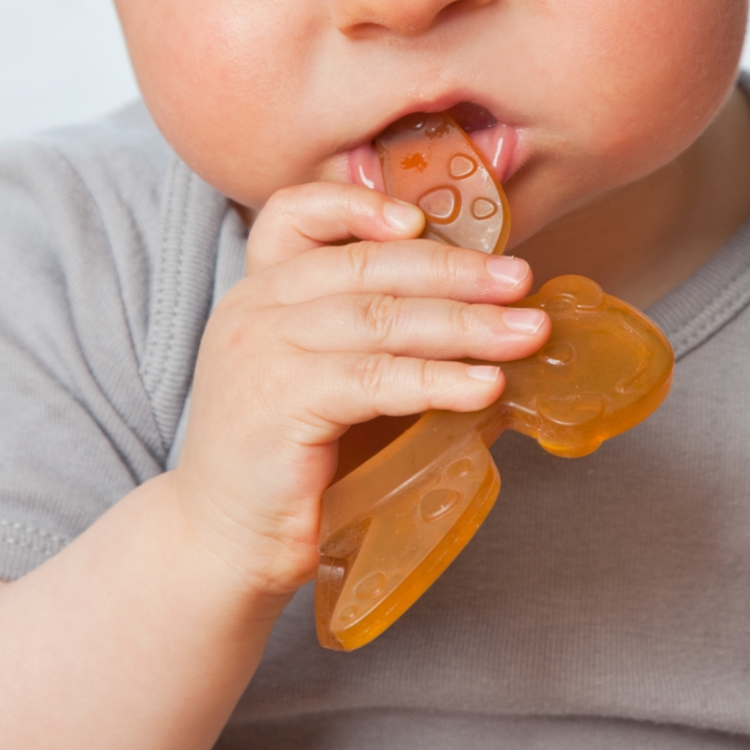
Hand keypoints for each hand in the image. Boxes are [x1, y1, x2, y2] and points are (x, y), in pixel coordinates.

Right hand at [172, 182, 545, 599]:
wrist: (223, 544)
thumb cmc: (291, 464)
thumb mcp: (329, 380)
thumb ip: (382, 341)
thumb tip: (491, 324)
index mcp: (261, 291)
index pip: (295, 213)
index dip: (359, 204)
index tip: (425, 220)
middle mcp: (253, 308)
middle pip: (365, 264)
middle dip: (454, 271)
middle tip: (519, 280)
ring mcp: (260, 351)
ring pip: (380, 318)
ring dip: (465, 323)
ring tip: (526, 334)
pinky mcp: (279, 402)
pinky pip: (376, 378)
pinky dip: (440, 379)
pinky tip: (486, 386)